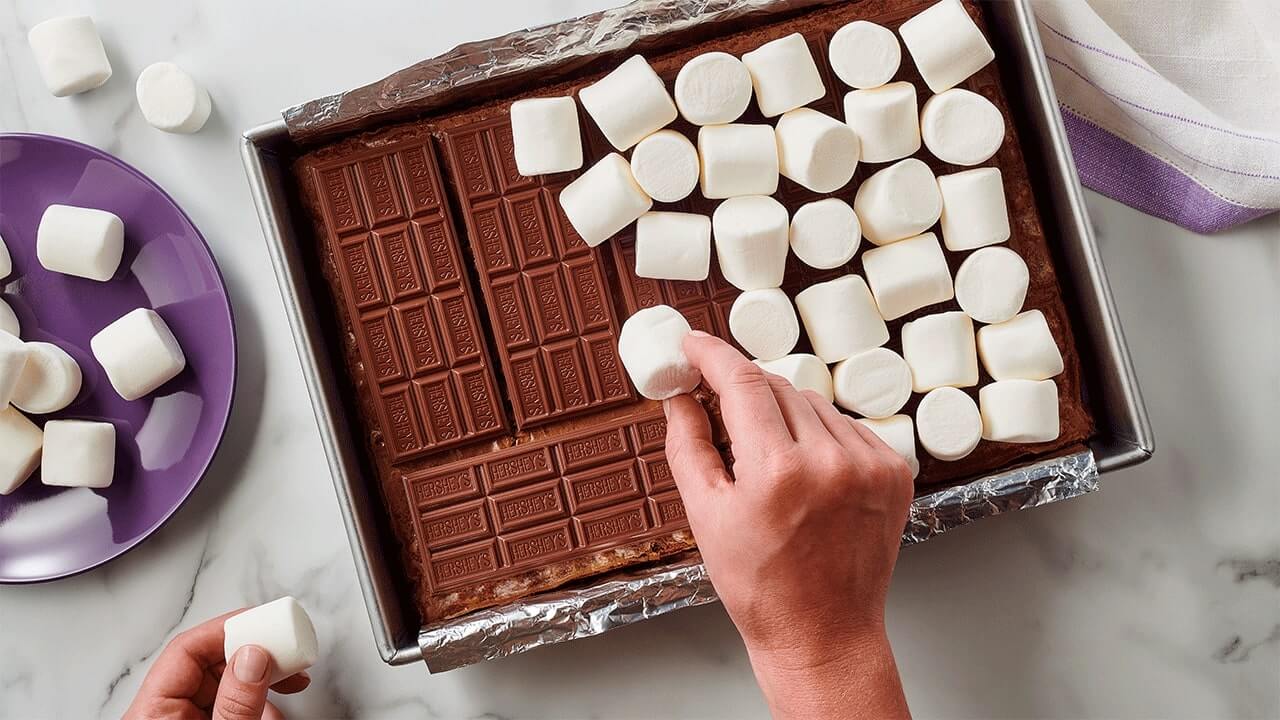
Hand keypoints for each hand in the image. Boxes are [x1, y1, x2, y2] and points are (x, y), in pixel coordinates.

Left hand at [124, 611, 309, 719]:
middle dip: (255, 651)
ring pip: (227, 684)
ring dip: (265, 679)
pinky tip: (279, 708)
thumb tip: (253, 657)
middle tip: (287, 646)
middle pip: (210, 662)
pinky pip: (232, 705)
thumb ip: (236, 703)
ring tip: (292, 679)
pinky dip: (260, 702)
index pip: (186, 649)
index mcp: (151, 712)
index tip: (265, 622)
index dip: (228, 629)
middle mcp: (166, 713)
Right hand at [664, 331, 912, 718]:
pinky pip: (846, 428)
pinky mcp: (895, 473)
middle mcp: (830, 460)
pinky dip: (820, 436)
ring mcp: (870, 465)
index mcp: (778, 472)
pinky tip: (804, 472)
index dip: (711, 355)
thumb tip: (679, 397)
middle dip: (742, 391)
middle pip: (776, 388)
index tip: (692, 344)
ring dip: (782, 415)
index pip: (741, 382)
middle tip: (716, 407)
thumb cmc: (760, 587)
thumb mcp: (705, 516)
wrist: (824, 634)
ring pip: (812, 405)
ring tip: (766, 462)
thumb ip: (688, 445)